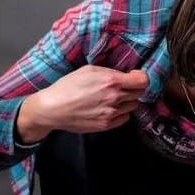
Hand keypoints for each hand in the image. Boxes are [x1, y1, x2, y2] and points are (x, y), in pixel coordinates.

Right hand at [16, 65, 147, 142]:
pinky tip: (110, 108)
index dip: (140, 78)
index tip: (134, 77)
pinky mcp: (106, 125)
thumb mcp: (89, 70)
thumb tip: (124, 75)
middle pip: (139, 93)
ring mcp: (111, 113)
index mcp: (112, 82)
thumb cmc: (67, 86)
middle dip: (134, 89)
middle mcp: (115, 98)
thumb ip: (110, 72)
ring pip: (133, 106)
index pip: (142, 81)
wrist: (51, 109)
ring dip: (128, 101)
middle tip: (125, 87)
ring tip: (114, 98)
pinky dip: (121, 113)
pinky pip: (124, 118)